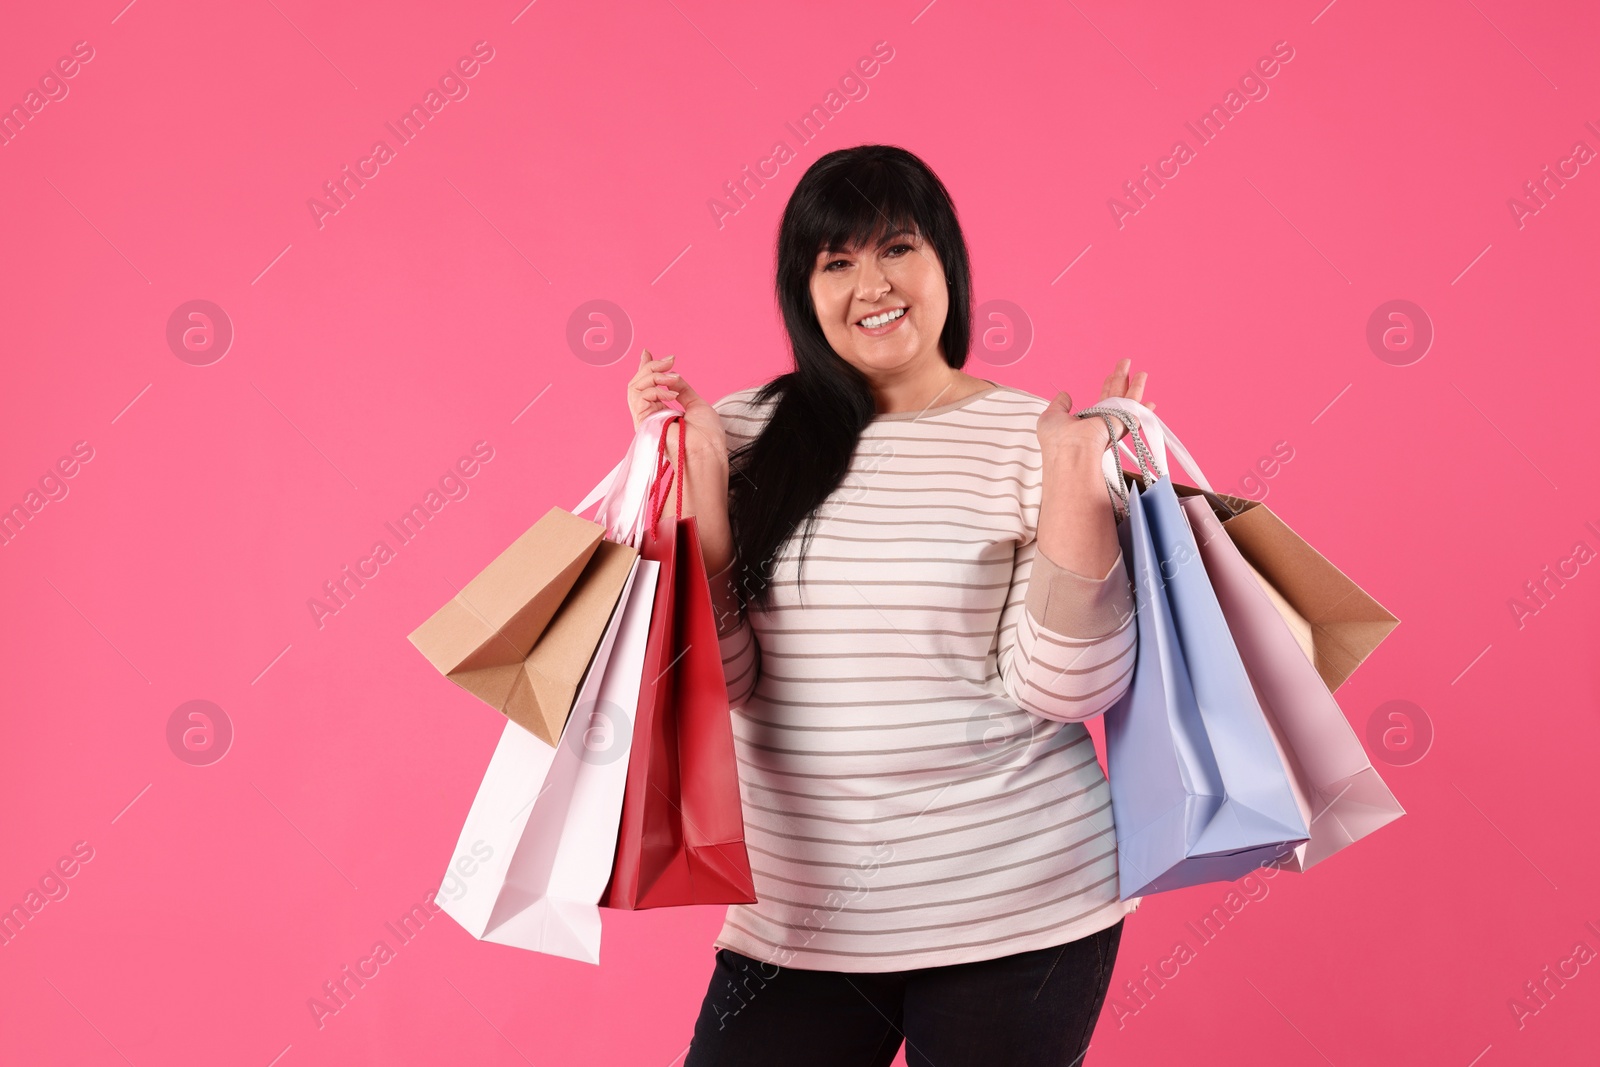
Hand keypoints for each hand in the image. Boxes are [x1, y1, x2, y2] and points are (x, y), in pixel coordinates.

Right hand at [627, 349, 726, 463]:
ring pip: (635, 388)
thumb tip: (671, 374)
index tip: (648, 352)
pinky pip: (640, 398)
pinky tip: (672, 393)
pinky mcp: (643, 423)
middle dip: (651, 367)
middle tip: (670, 360)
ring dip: (653, 375)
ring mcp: (645, 420)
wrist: (707, 452)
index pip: (646, 387)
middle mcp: (651, 416)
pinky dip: (656, 389)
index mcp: (662, 413)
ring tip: (673, 376)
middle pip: (637, 384)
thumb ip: (681, 388)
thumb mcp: (696, 404)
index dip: (645, 368)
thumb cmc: (706, 435)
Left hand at [1036, 357, 1156, 457]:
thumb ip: (1059, 404)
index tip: (1110, 375)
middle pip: (1115, 397)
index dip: (1106, 387)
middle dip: (1121, 379)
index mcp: (1087, 423)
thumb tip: (1065, 395)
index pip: (1101, 402)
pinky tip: (1149, 396)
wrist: (1070, 451)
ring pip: (1126, 401)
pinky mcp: (1122, 422)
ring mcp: (1113, 424)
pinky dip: (1140, 399)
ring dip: (1135, 385)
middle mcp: (1102, 424)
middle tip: (1125, 362)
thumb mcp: (1052, 416)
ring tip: (1142, 372)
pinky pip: (1133, 408)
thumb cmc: (1057, 439)